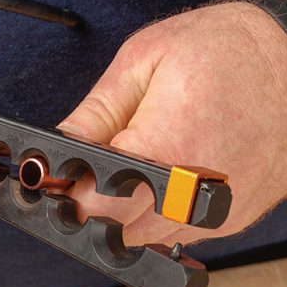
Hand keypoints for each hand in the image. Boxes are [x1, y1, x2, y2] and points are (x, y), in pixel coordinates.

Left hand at [58, 2, 286, 246]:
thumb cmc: (228, 51)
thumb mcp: (145, 60)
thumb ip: (95, 112)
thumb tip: (56, 147)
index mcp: (169, 148)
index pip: (98, 205)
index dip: (69, 194)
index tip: (62, 177)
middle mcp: (196, 194)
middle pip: (117, 229)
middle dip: (94, 203)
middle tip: (95, 167)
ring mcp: (217, 214)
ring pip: (144, 235)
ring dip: (126, 209)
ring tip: (137, 161)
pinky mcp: (229, 220)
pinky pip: (175, 230)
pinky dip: (157, 209)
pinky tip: (165, 172)